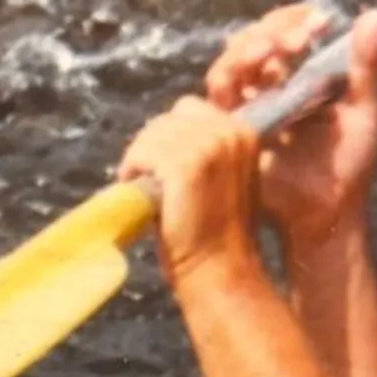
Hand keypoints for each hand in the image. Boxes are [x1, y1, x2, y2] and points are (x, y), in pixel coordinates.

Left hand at [120, 97, 261, 281]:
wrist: (218, 267)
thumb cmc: (217, 230)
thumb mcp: (225, 176)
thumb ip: (206, 149)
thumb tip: (167, 137)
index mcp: (244, 131)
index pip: (190, 109)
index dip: (170, 135)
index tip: (163, 165)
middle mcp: (229, 132)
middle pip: (169, 117)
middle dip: (152, 144)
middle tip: (147, 177)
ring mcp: (207, 147)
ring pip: (152, 133)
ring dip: (140, 158)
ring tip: (144, 186)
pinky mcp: (184, 166)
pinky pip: (143, 153)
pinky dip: (133, 169)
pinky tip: (139, 190)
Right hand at [201, 0, 376, 247]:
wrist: (327, 213)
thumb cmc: (349, 166)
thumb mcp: (365, 110)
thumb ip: (367, 66)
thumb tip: (375, 15)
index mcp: (298, 79)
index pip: (283, 34)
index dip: (294, 20)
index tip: (320, 21)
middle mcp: (266, 91)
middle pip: (250, 44)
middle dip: (271, 32)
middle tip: (301, 38)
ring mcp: (245, 112)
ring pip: (229, 67)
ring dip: (247, 51)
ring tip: (273, 51)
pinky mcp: (229, 134)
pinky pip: (216, 101)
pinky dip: (229, 82)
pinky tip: (253, 83)